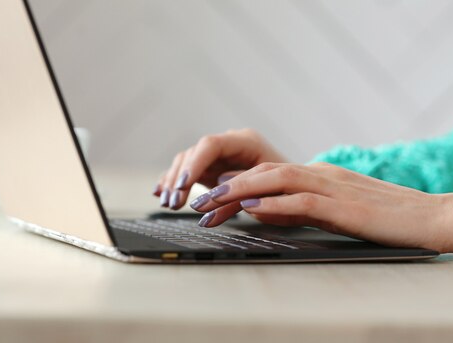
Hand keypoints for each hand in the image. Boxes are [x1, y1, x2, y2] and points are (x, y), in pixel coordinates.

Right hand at [154, 129, 286, 209]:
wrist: (293, 185)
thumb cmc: (287, 186)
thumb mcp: (272, 186)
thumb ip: (247, 185)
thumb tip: (221, 187)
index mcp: (245, 141)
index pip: (211, 145)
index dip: (194, 164)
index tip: (184, 185)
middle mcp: (228, 143)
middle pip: (194, 153)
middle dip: (179, 178)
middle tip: (173, 202)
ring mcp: (217, 155)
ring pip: (186, 161)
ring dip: (173, 183)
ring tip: (168, 204)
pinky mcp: (210, 167)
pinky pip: (186, 170)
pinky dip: (172, 181)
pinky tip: (160, 192)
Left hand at [190, 162, 451, 251]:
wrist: (431, 217)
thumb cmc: (386, 218)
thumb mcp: (336, 211)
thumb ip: (303, 208)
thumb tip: (265, 211)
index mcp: (319, 175)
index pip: (268, 174)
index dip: (235, 184)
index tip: (209, 198)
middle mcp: (321, 174)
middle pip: (264, 173)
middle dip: (227, 186)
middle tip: (197, 199)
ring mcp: (333, 188)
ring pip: (277, 180)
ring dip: (240, 190)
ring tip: (211, 201)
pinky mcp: (345, 206)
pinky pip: (303, 201)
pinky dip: (274, 203)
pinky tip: (252, 208)